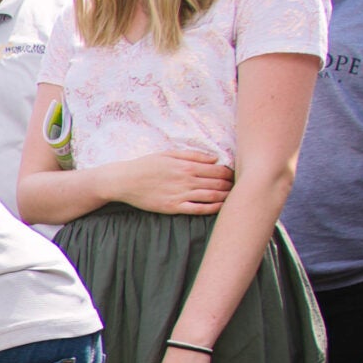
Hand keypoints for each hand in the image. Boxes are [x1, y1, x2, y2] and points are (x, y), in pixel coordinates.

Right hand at [110, 150, 232, 216]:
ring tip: (234, 196)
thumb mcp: (168, 154)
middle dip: (231, 184)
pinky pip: (198, 209)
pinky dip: (212, 208)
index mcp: (187, 165)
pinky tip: (221, 207)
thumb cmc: (146, 165)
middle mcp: (186, 180)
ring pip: (212, 196)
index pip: (218, 169)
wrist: (124, 181)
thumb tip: (215, 158)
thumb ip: (193, 155)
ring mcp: (180, 194)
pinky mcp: (173, 207)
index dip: (230, 172)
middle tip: (238, 186)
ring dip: (226, 196)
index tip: (235, 174)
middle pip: (218, 183)